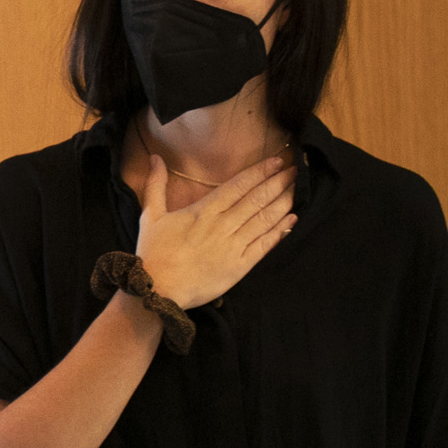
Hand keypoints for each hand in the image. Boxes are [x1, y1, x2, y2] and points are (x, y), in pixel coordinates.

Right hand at [134, 154, 295, 310]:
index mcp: (202, 212)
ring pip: (264, 219)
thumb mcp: (150, 215)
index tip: (276, 161)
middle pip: (256, 199)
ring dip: (283, 202)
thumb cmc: (152, 252)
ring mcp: (233, 246)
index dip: (259, 172)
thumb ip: (155, 185)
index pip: (238, 186)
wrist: (156, 290)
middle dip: (278, 183)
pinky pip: (264, 245)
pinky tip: (291, 219)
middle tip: (294, 170)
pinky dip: (279, 231)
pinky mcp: (239, 266)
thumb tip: (156, 158)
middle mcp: (222, 226)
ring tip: (297, 190)